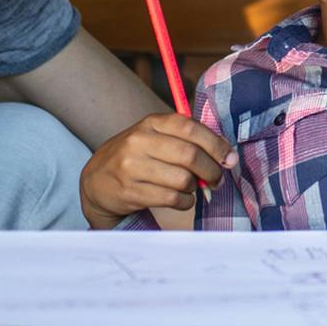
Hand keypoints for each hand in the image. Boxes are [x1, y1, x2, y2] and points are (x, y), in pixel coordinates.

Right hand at [78, 113, 232, 228]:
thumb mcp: (156, 138)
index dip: (216, 144)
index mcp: (151, 123)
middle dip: (212, 170)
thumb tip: (227, 156)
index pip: (190, 128)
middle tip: (218, 179)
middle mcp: (139, 141)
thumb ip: (188, 141)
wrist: (97, 180)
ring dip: (196, 188)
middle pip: (190, 156)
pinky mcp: (130, 191)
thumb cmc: (137, 157)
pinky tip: (181, 199)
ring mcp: (132, 167)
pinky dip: (184, 201)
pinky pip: (171, 198)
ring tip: (193, 188)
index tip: (229, 158)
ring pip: (183, 180)